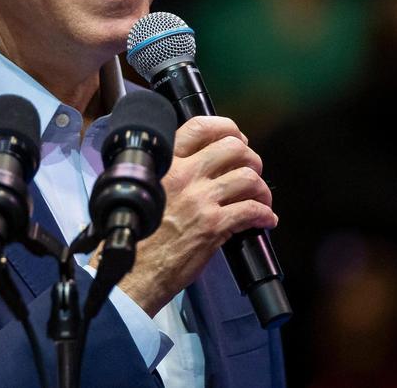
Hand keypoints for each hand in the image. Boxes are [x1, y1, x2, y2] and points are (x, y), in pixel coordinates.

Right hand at [113, 115, 275, 315]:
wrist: (133, 270)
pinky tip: (264, 220)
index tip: (236, 137)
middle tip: (251, 171)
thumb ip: (167, 173)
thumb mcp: (142, 190)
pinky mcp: (213, 226)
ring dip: (261, 189)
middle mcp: (183, 175)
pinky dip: (264, 215)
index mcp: (165, 164)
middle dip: (250, 159)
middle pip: (233, 148)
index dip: (226, 128)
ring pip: (248, 178)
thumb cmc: (134, 236)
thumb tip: (196, 167)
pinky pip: (252, 210)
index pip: (200, 127)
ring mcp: (200, 199)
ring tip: (261, 199)